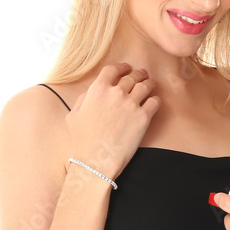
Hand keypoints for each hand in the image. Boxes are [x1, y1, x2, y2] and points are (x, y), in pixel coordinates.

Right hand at [65, 62, 159, 178]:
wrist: (95, 162)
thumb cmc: (81, 142)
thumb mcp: (74, 115)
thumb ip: (84, 99)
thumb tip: (92, 92)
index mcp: (97, 89)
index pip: (112, 70)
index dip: (121, 67)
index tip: (126, 68)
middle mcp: (115, 93)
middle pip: (131, 76)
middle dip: (137, 74)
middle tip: (142, 75)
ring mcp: (131, 104)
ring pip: (146, 85)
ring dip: (149, 83)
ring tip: (151, 84)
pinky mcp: (143, 117)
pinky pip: (155, 101)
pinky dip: (155, 100)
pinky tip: (154, 102)